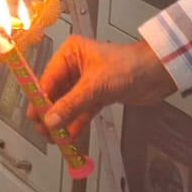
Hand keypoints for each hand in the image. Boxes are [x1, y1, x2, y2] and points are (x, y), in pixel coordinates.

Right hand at [36, 36, 175, 138]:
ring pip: (68, 104)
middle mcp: (75, 66)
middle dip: (50, 113)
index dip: (40, 98)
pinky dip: (76, 123)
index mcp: (70, 53)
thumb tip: (51, 121)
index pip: (48, 78)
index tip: (33, 117)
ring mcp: (86, 81)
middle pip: (56, 92)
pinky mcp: (98, 95)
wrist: (157, 73)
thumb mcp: (95, 86)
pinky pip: (82, 110)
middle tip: (43, 131)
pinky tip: (70, 136)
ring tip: (54, 138)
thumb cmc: (128, 67)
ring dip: (62, 121)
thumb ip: (72, 105)